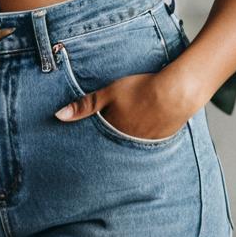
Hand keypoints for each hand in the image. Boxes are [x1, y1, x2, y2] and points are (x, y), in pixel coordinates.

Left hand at [54, 69, 194, 139]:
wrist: (176, 93)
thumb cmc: (141, 89)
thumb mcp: (109, 93)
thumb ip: (85, 105)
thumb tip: (59, 116)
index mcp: (114, 130)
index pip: (98, 139)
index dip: (91, 139)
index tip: (81, 146)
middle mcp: (129, 141)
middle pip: (114, 143)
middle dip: (108, 143)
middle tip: (102, 145)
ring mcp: (146, 142)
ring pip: (131, 142)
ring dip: (127, 138)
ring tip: (126, 131)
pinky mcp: (162, 138)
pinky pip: (148, 141)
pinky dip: (144, 134)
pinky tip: (145, 126)